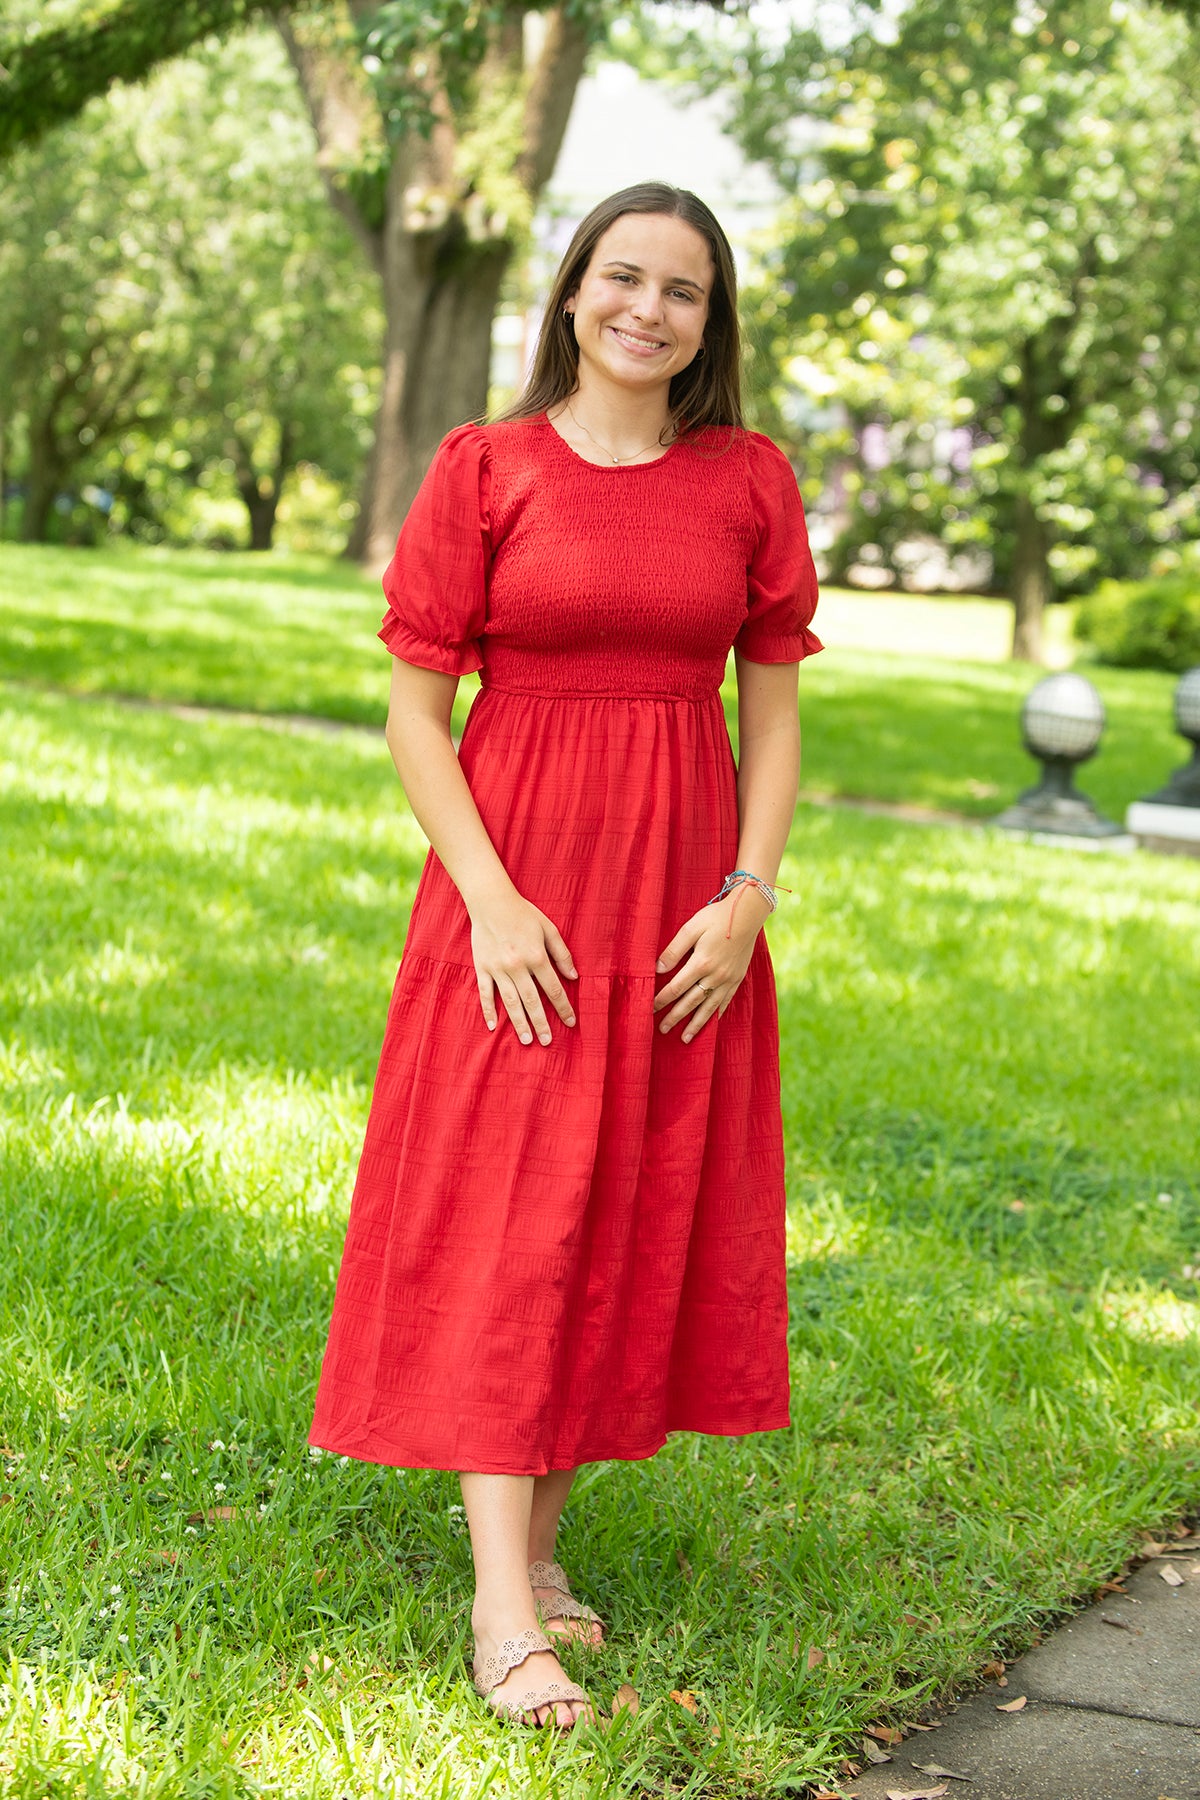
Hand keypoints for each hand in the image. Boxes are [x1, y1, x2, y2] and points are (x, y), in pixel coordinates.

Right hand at [470, 892, 576, 1045]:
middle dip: (541, 1023)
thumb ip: (562, 954)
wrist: (491, 901)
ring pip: (510, 1002)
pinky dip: (489, 1010)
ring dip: (519, 1022)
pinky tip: (494, 1026)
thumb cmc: (523, 913)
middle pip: (532, 1001)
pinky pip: (485, 993)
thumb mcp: (549, 929)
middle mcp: (517, 966)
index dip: (564, 1008)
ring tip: (526, 1040)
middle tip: (547, 1042)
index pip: (554, 989)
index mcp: (536, 957)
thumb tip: (574, 977)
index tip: (570, 1022)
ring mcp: (498, 968)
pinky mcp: (482, 968)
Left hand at [653, 885, 771, 1042]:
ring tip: (685, 1038)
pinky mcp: (738, 978)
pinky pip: (726, 1001)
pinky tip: (711, 1021)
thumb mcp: (691, 928)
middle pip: (691, 1002)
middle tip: (662, 1030)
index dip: (662, 1000)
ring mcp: (728, 979)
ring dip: (696, 1023)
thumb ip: (674, 950)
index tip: (651, 1009)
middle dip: (675, 1017)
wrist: (748, 913)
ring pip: (709, 1007)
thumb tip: (657, 969)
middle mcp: (715, 976)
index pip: (676, 987)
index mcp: (701, 963)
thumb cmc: (716, 917)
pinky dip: (717, 1012)